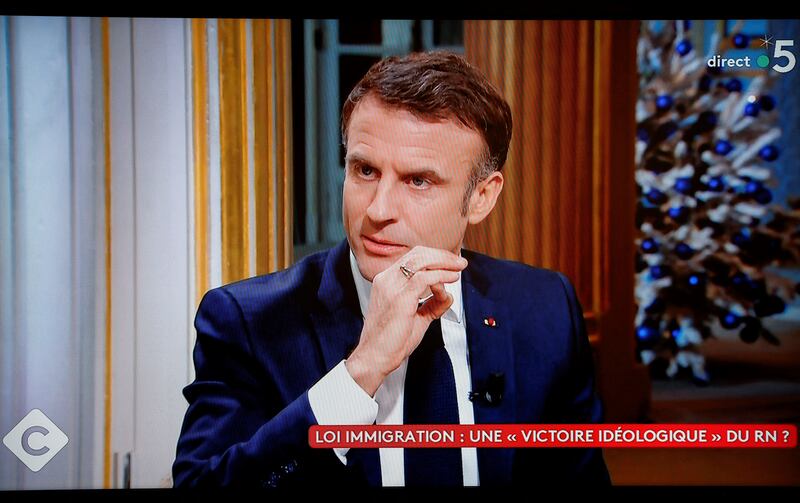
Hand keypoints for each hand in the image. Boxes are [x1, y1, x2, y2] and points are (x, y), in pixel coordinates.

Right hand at [345, 246, 466, 395]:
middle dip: (442, 256)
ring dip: (444, 262)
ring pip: (422, 261)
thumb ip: (430, 304)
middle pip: (418, 254)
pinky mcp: (400, 298)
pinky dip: (441, 276)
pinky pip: (425, 278)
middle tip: (459, 262)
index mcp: (386, 281)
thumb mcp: (415, 317)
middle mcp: (386, 279)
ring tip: (458, 267)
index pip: (412, 257)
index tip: (451, 262)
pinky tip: (451, 278)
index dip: (434, 256)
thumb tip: (447, 296)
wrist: (374, 357)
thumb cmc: (390, 341)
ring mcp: (391, 287)